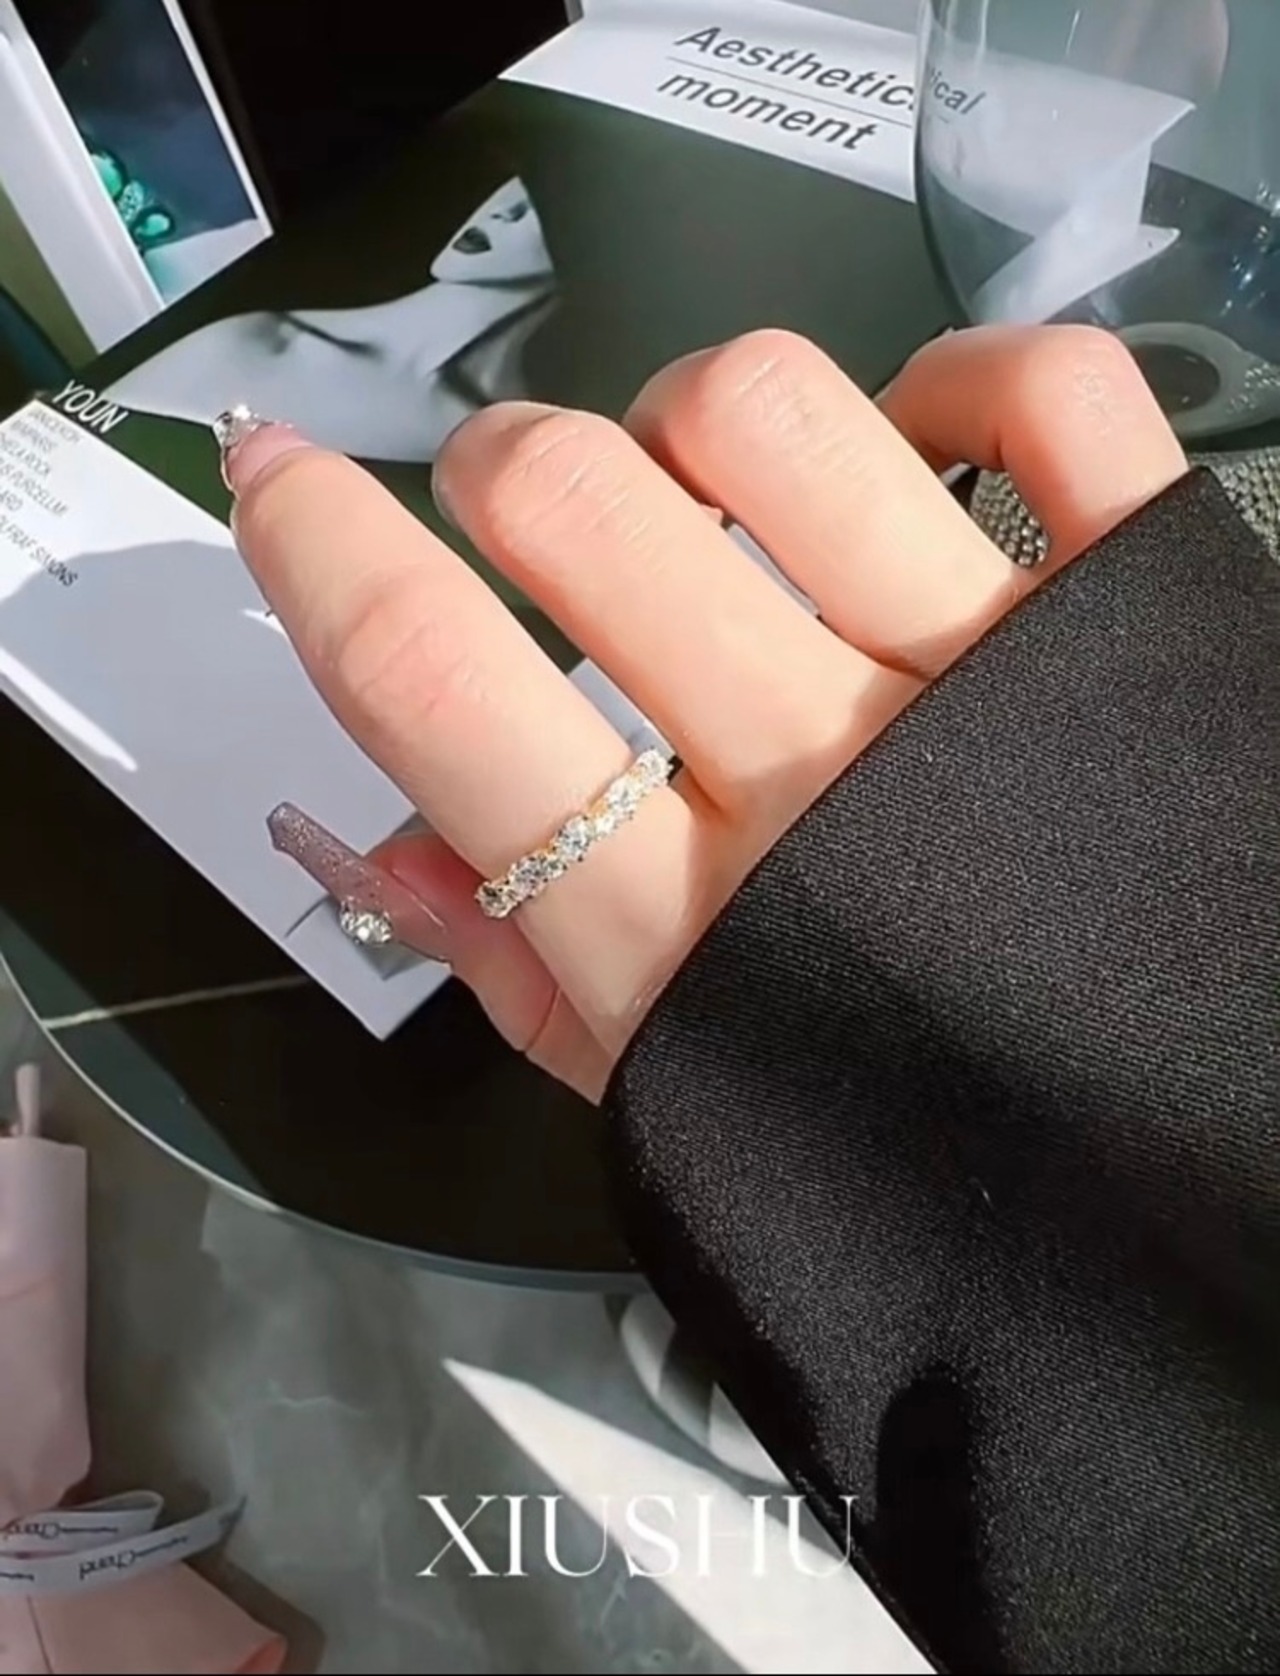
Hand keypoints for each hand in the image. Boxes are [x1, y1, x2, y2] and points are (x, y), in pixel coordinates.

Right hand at [225, 326, 1184, 1099]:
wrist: (1202, 1191)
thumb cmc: (913, 1153)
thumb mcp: (687, 1110)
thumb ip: (522, 985)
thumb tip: (386, 843)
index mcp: (689, 932)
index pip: (441, 692)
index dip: (319, 551)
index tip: (276, 480)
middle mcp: (828, 790)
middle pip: (582, 510)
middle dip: (507, 466)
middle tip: (529, 506)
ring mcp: (996, 688)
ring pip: (773, 419)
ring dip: (694, 417)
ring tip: (715, 489)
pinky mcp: (1142, 618)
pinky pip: (1044, 400)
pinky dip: (963, 379)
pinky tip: (917, 447)